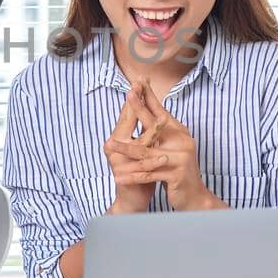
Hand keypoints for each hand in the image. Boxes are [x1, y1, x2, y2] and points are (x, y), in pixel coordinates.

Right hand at [102, 82, 159, 213]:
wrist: (130, 199)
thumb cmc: (139, 171)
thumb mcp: (142, 147)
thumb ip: (144, 131)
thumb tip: (153, 109)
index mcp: (118, 136)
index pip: (128, 112)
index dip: (136, 96)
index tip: (142, 79)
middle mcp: (113, 145)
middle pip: (127, 120)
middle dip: (136, 102)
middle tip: (141, 85)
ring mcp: (117, 160)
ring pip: (136, 143)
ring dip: (148, 130)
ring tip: (161, 118)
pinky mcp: (124, 175)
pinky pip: (142, 166)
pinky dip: (154, 160)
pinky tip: (165, 155)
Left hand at [104, 82, 221, 211]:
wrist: (194, 195)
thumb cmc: (177, 170)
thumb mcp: (170, 147)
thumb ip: (160, 132)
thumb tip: (147, 111)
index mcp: (178, 132)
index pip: (161, 111)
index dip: (149, 96)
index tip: (138, 82)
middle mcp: (182, 141)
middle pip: (155, 123)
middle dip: (140, 108)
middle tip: (128, 94)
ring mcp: (180, 158)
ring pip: (147, 152)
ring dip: (126, 149)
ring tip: (110, 144)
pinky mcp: (176, 174)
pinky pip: (149, 175)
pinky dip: (133, 177)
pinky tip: (119, 177)